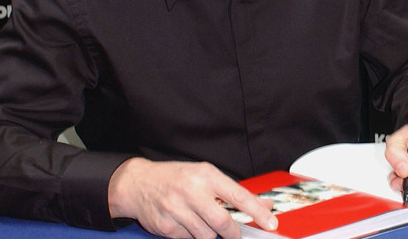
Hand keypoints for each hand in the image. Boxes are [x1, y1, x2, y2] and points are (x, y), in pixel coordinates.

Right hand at [108, 157, 276, 238]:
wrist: (137, 183)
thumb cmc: (175, 178)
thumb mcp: (204, 176)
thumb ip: (233, 192)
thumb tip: (262, 205)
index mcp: (205, 175)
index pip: (239, 196)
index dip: (257, 212)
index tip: (270, 223)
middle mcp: (191, 191)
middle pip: (223, 223)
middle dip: (232, 234)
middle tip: (233, 234)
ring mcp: (177, 210)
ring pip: (206, 236)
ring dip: (209, 234)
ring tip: (201, 222)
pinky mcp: (166, 227)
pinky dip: (192, 236)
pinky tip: (186, 224)